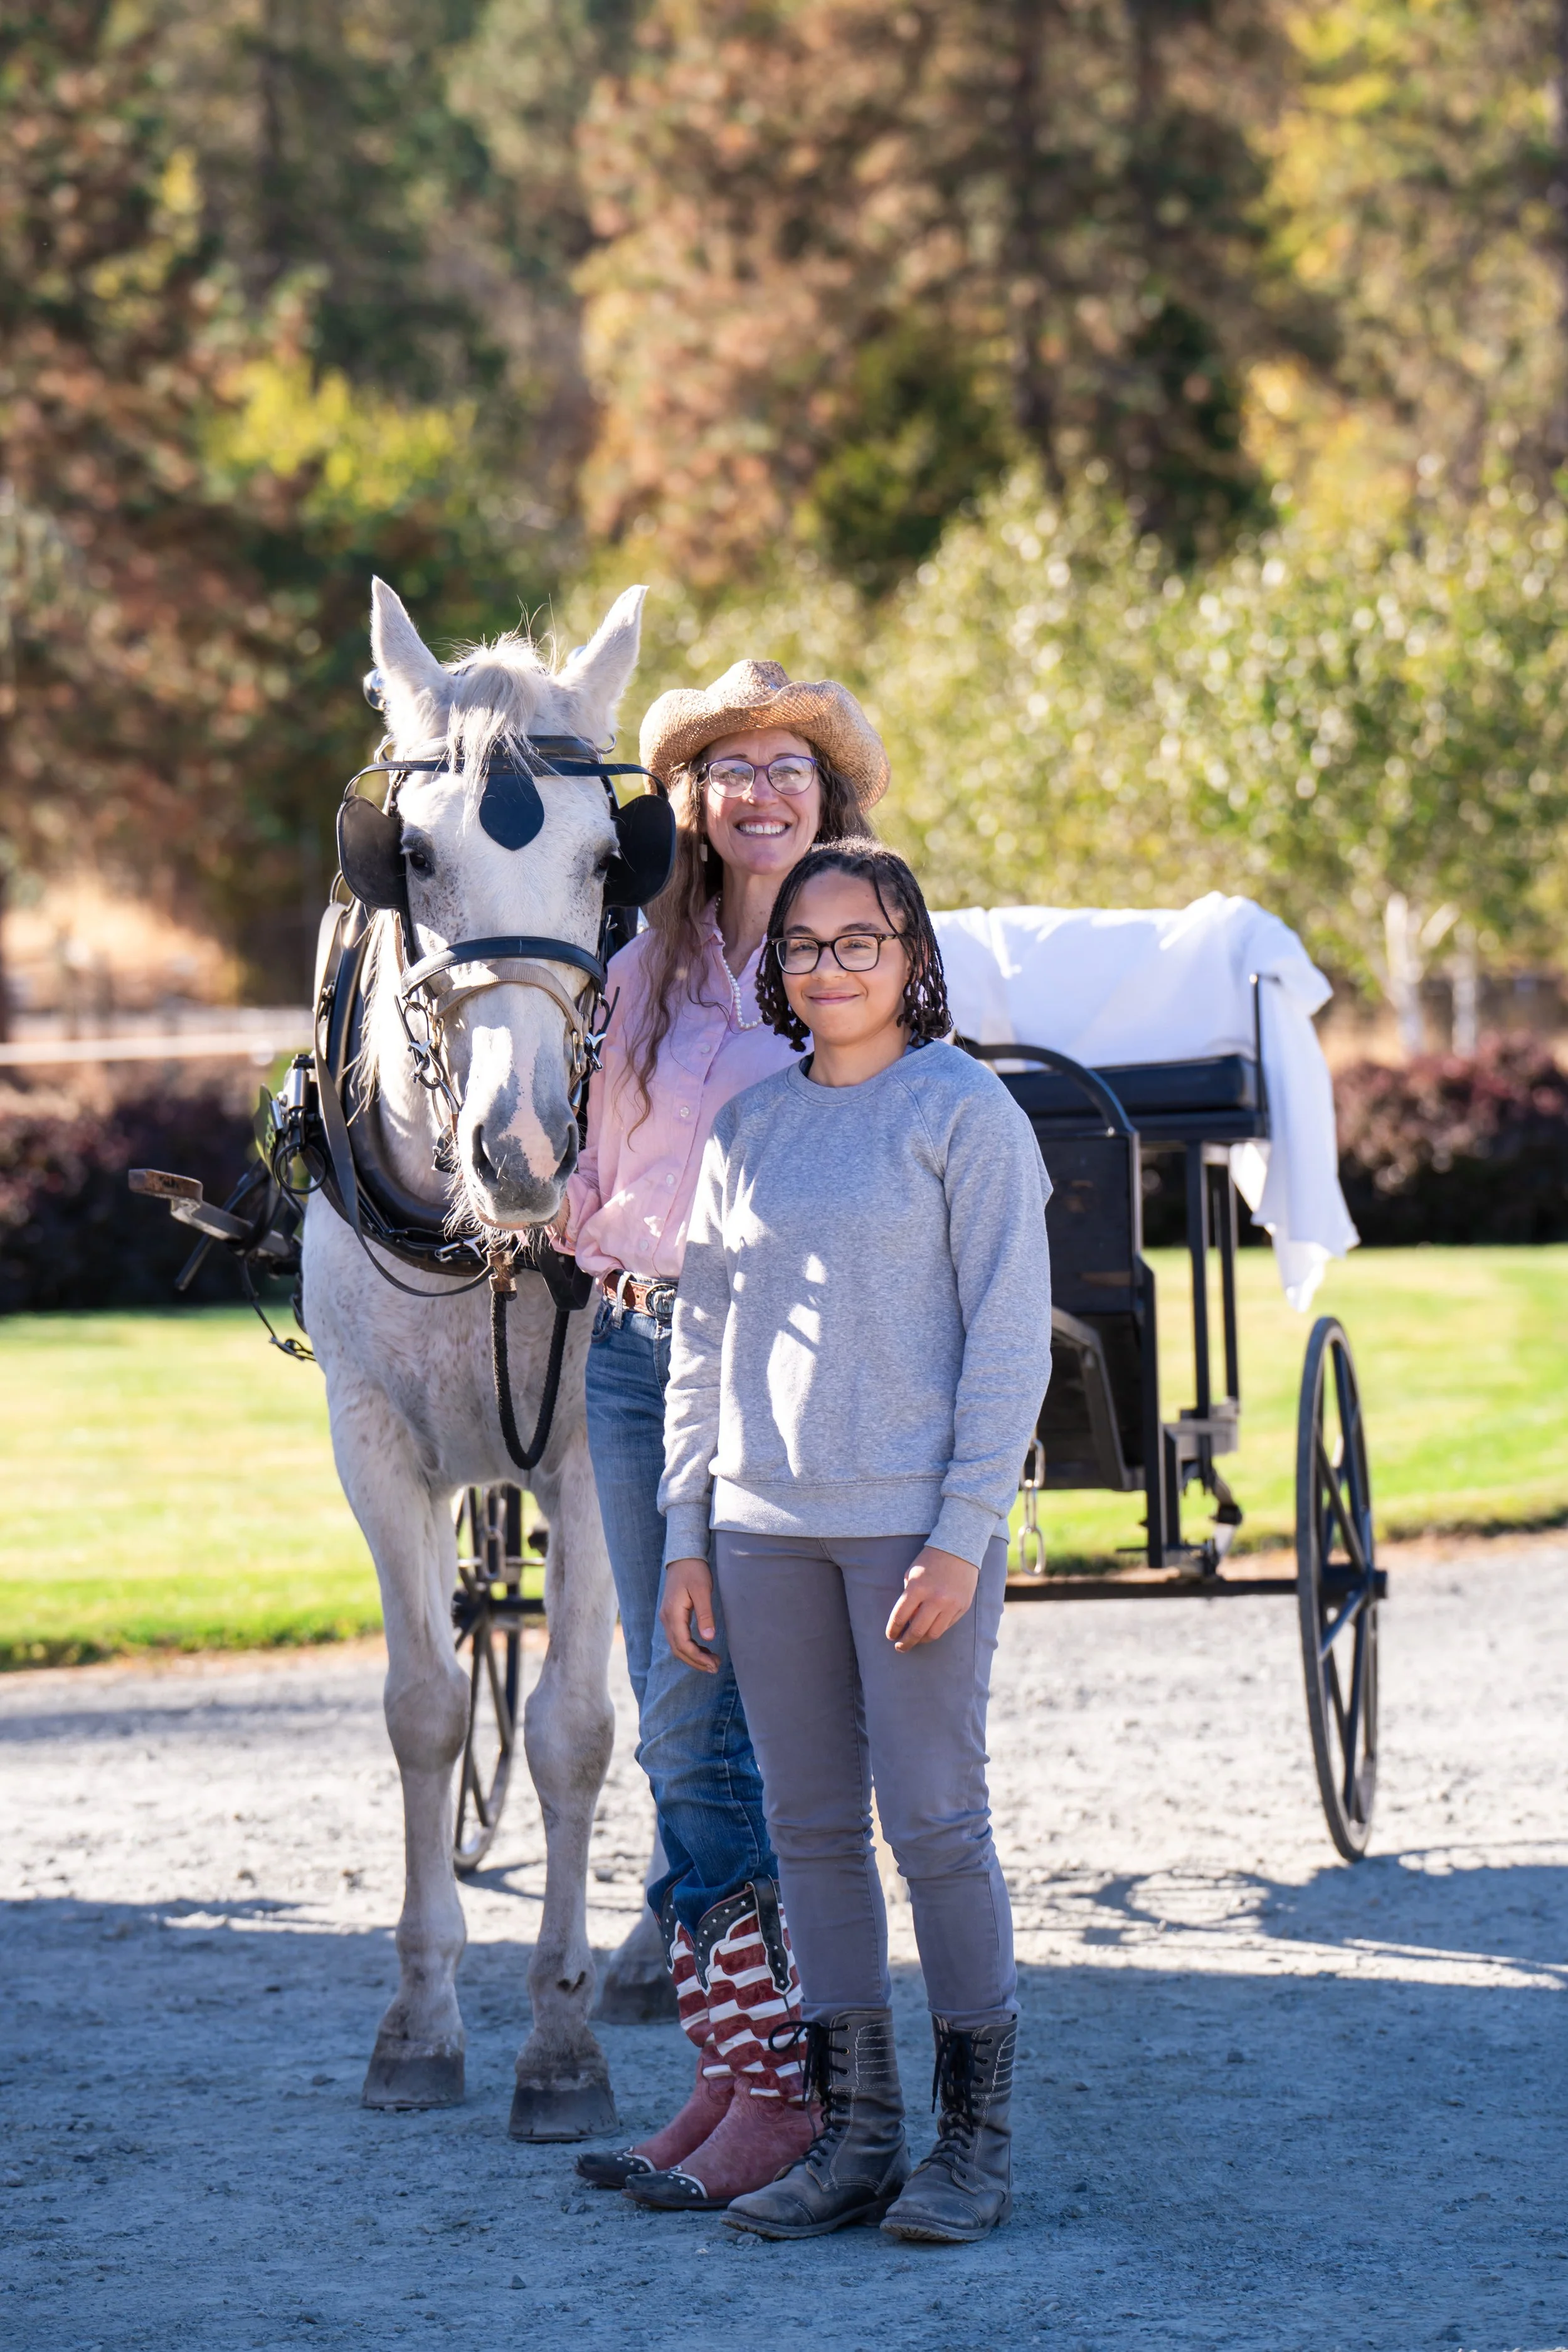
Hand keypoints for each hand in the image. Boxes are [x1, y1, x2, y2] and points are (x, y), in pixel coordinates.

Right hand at [661, 1556, 719, 1673]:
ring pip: (677, 1646)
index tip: (713, 1664)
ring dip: (693, 1656)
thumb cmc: (694, 1571)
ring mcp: (667, 1618)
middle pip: (678, 1649)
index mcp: (673, 1614)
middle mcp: (666, 1619)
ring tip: (712, 1662)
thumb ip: (705, 1614)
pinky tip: (704, 1649)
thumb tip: (708, 1638)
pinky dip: (690, 1648)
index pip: (683, 1644)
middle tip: (715, 1667)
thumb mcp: (703, 1591)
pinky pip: (678, 1638)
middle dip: (696, 1661)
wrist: (684, 1557)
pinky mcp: (672, 1616)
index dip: (698, 1658)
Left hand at [885, 1545, 978, 1650]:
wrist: (958, 1550)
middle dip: (905, 1643)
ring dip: (921, 1640)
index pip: (900, 1617)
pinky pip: (947, 1626)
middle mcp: (935, 1598)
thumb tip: (906, 1622)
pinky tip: (929, 1629)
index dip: (893, 1630)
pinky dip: (936, 1629)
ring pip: (933, 1633)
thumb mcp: (911, 1575)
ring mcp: (951, 1604)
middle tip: (900, 1647)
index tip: (890, 1636)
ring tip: (915, 1640)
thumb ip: (908, 1598)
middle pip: (917, 1631)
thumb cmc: (929, 1561)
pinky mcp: (963, 1607)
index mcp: (918, 1588)